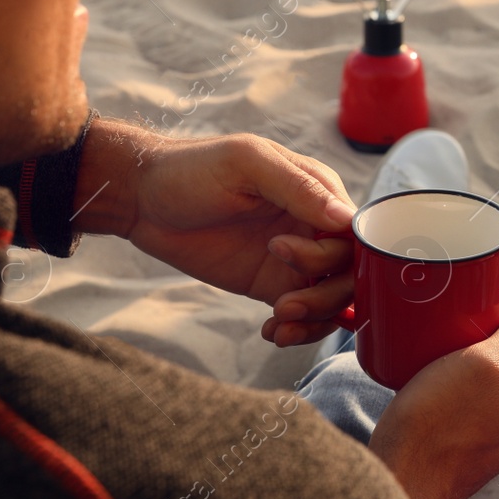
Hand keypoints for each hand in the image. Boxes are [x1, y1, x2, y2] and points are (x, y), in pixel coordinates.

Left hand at [72, 119, 358, 345]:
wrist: (143, 199)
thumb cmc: (194, 169)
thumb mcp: (247, 165)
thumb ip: (299, 189)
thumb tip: (347, 219)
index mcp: (318, 191)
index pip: (355, 233)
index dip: (337, 256)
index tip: (286, 255)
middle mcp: (313, 226)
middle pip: (349, 272)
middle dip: (324, 296)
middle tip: (285, 304)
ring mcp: (295, 258)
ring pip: (332, 298)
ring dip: (314, 318)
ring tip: (278, 323)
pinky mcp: (272, 283)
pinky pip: (304, 314)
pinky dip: (298, 330)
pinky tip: (272, 332)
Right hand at [369, 297, 498, 498]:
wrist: (402, 484)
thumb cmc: (439, 423)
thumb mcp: (485, 366)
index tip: (472, 300)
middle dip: (485, 334)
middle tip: (449, 321)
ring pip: (490, 379)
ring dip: (468, 359)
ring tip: (436, 347)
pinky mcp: (472, 448)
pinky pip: (470, 403)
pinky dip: (455, 385)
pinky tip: (431, 380)